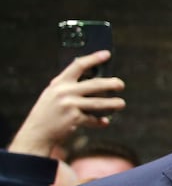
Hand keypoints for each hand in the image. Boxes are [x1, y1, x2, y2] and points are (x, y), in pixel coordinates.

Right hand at [8, 54, 124, 158]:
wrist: (37, 132)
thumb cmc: (48, 111)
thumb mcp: (53, 93)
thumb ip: (68, 85)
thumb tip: (93, 78)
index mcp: (59, 83)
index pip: (78, 66)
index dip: (93, 58)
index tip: (106, 54)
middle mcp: (64, 92)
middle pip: (95, 84)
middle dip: (111, 83)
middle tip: (121, 84)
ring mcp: (69, 105)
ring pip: (98, 103)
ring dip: (113, 103)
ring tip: (121, 103)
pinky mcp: (74, 119)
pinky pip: (92, 119)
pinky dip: (99, 121)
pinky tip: (104, 121)